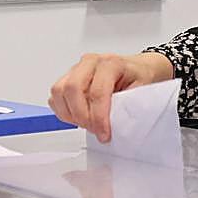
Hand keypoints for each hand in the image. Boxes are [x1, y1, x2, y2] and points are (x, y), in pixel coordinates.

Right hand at [48, 52, 172, 142]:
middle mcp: (91, 63)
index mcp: (111, 64)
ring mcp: (77, 68)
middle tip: (94, 130)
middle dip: (81, 116)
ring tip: (87, 124)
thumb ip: (128, 107)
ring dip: (70, 114)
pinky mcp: (68, 77)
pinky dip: (63, 111)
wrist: (137, 68)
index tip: (104, 134)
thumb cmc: (139, 77)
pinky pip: (56, 96)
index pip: (97, 92)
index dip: (98, 117)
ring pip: (59, 91)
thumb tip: (117, 127)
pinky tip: (78, 117)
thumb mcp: (141, 91)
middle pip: (72, 88)